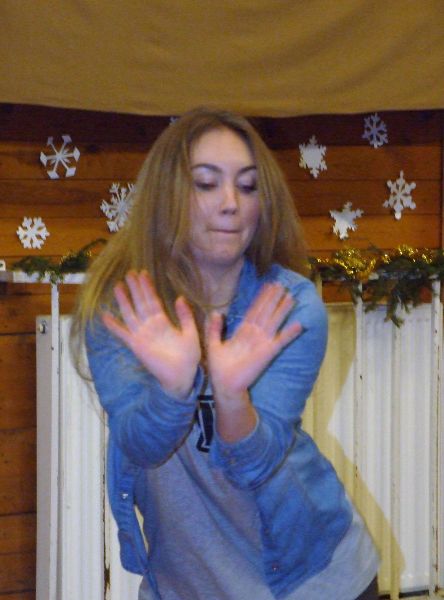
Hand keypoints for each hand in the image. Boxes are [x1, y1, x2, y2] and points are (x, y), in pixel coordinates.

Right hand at [102, 270, 200, 398]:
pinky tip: (105, 316)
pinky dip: (113, 326)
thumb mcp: (191, 333)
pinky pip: (123, 334)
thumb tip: (180, 297)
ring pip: (130, 314)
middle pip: (140, 303)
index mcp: (164, 322)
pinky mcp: (136, 345)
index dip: (147, 287)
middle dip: (135, 288)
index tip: (142, 273)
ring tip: (118, 286)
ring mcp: (142, 335)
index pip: (153, 300)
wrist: (182, 376)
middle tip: (129, 272)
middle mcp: (150, 326)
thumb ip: (185, 316)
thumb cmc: (189, 357)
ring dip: (124, 301)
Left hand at [206, 283, 301, 397]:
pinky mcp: (268, 353)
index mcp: (242, 332)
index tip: (268, 285)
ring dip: (282, 310)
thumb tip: (215, 312)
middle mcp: (254, 335)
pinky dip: (289, 333)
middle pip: (266, 313)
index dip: (261, 298)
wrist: (225, 385)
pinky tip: (298, 324)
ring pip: (274, 322)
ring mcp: (262, 343)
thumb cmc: (219, 368)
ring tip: (291, 297)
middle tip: (282, 285)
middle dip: (273, 299)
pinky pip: (280, 341)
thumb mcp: (213, 345)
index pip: (254, 311)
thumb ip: (214, 329)